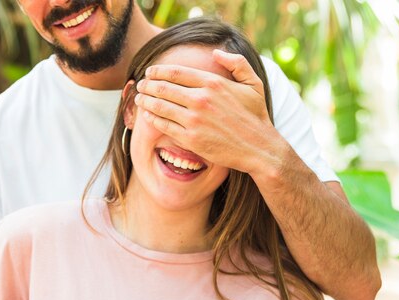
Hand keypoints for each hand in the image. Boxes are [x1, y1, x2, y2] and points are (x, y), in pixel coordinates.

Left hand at [134, 49, 282, 175]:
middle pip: (164, 88)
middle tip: (140, 85)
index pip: (176, 73)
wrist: (258, 147)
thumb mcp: (253, 83)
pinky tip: (148, 116)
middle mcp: (201, 100)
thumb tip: (216, 53)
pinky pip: (165, 127)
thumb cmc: (256, 116)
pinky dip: (153, 120)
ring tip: (139, 99)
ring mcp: (195, 120)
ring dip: (146, 101)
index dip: (158, 71)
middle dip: (148, 85)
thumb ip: (236, 63)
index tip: (150, 72)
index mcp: (213, 83)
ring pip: (161, 107)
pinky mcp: (191, 140)